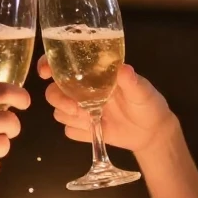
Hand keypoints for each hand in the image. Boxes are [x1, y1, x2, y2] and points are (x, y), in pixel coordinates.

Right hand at [37, 57, 174, 153]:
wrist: (152, 132)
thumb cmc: (147, 104)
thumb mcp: (142, 91)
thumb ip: (131, 81)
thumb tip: (124, 69)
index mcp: (93, 75)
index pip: (62, 65)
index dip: (48, 65)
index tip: (46, 73)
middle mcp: (82, 91)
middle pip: (52, 92)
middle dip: (60, 100)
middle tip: (77, 108)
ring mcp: (81, 111)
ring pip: (58, 113)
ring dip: (71, 117)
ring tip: (93, 120)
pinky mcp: (83, 130)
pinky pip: (69, 131)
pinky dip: (80, 132)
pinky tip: (96, 130)